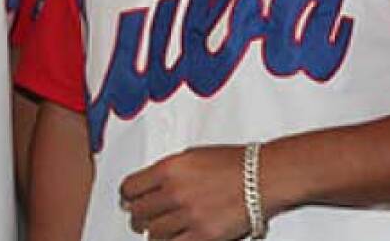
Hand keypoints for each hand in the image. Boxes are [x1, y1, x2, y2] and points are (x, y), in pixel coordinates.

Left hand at [118, 145, 255, 240]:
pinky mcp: (203, 235)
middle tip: (141, 218)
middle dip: (138, 216)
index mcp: (169, 169)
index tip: (128, 200)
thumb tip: (151, 185)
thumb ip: (169, 172)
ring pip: (153, 233)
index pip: (130, 188)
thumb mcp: (193, 156)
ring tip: (159, 230)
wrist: (262, 177)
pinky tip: (173, 238)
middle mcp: (175, 192)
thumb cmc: (234, 163)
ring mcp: (188, 215)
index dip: (127, 197)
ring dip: (154, 232)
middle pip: (138, 212)